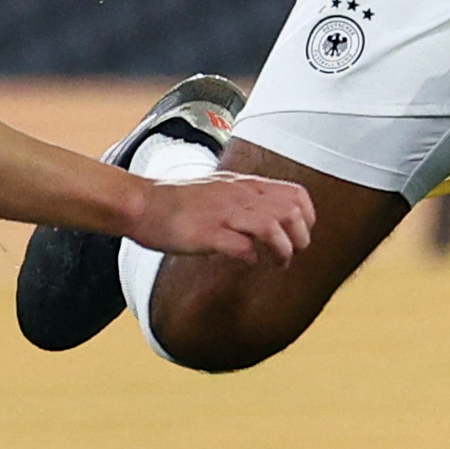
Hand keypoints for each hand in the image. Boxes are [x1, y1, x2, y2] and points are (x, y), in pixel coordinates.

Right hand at [131, 170, 314, 263]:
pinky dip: (251, 258)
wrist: (142, 204)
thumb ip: (245, 199)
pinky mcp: (206, 234)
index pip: (296, 194)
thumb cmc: (178, 201)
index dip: (307, 218)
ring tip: (278, 263)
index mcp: (245, 185)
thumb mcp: (220, 188)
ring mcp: (223, 214)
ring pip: (271, 228)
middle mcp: (239, 196)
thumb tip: (269, 218)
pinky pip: (241, 247)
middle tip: (292, 253)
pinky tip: (246, 262)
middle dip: (299, 237)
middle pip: (290, 211)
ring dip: (282, 250)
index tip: (300, 235)